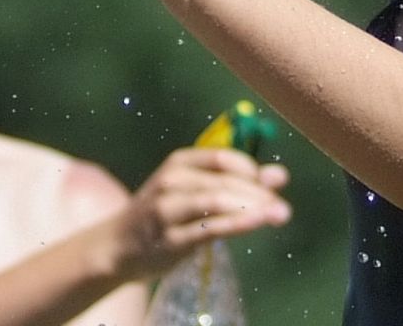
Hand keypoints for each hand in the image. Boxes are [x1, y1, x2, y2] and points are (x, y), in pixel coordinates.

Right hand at [110, 147, 290, 279]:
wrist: (118, 245)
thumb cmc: (164, 213)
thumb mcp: (193, 189)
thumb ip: (235, 182)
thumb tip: (280, 176)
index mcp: (179, 162)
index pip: (222, 158)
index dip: (251, 169)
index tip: (274, 185)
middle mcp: (172, 180)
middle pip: (224, 181)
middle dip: (259, 192)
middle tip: (284, 207)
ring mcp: (169, 209)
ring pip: (217, 201)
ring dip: (253, 207)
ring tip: (279, 214)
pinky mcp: (171, 239)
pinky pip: (209, 228)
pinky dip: (236, 223)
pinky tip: (256, 223)